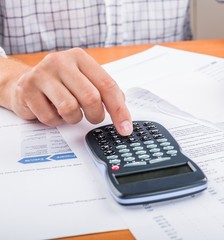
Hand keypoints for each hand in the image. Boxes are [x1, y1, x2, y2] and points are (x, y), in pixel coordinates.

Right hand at [7, 48, 132, 134]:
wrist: (24, 82)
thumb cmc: (61, 82)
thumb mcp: (85, 79)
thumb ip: (105, 91)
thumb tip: (123, 113)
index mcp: (80, 57)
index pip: (107, 85)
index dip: (119, 110)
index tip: (125, 127)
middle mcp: (60, 61)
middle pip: (91, 97)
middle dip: (96, 115)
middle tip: (94, 118)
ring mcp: (41, 74)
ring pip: (70, 109)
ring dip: (74, 118)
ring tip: (69, 112)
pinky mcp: (26, 90)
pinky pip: (50, 117)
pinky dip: (56, 121)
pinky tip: (52, 111)